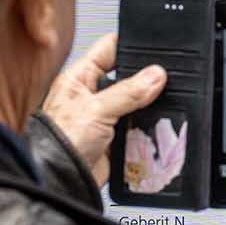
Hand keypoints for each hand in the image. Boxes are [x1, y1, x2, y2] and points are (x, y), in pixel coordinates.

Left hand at [41, 33, 164, 184]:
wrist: (60, 179)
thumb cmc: (60, 141)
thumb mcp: (96, 109)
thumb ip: (128, 91)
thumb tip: (156, 75)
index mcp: (80, 78)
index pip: (109, 49)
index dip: (130, 45)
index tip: (155, 47)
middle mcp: (93, 95)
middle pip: (128, 78)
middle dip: (146, 80)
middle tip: (165, 80)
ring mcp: (105, 118)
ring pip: (137, 105)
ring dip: (149, 108)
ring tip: (164, 105)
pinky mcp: (115, 139)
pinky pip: (139, 129)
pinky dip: (149, 130)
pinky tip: (158, 128)